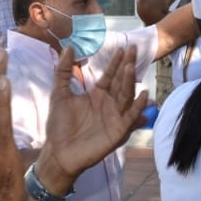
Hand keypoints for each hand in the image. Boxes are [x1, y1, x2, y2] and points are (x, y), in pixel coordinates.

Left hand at [38, 46, 147, 192]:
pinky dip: (137, 107)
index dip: (116, 62)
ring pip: (126, 96)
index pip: (110, 75)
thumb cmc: (59, 125)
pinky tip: (143, 94)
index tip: (123, 48)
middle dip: (128, 66)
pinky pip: (130, 118)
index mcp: (97, 95)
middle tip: (134, 49)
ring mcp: (115, 117)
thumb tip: (69, 47)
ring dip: (129, 82)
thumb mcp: (59, 94)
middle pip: (121, 82)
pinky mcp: (118, 131)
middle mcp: (109, 104)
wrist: (58, 152)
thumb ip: (63, 72)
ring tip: (131, 67)